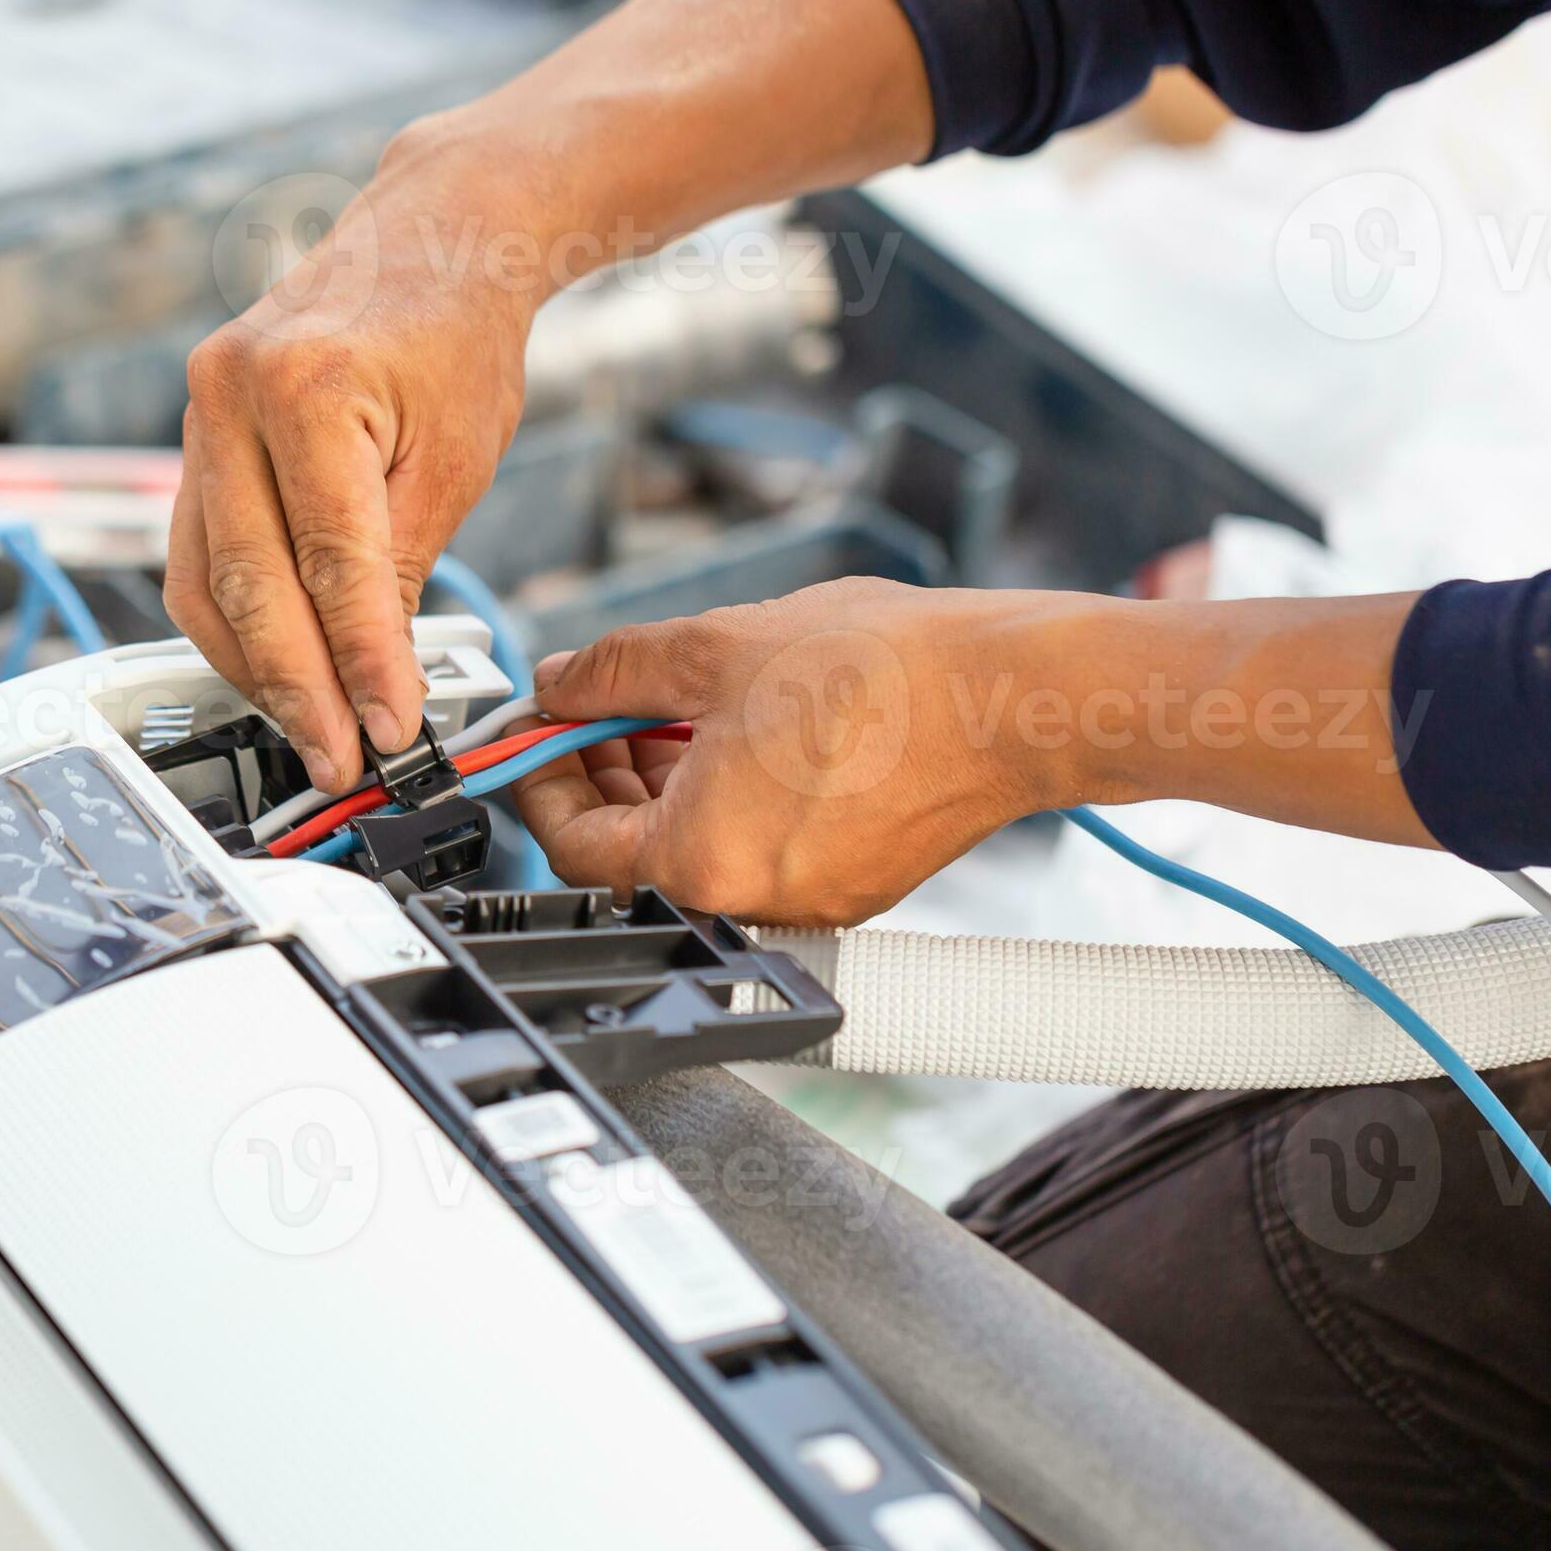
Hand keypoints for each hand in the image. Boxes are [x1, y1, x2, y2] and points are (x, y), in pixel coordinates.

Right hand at [166, 134, 539, 794]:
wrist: (426, 239)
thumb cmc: (453, 334)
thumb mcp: (453, 459)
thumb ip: (401, 569)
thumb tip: (374, 686)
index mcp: (303, 385)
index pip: (328, 562)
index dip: (358, 663)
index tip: (389, 733)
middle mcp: (228, 393)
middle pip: (248, 582)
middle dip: (297, 690)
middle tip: (342, 761)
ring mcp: (197, 414)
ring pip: (204, 581)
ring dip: (254, 670)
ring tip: (314, 732)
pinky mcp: (194, 438)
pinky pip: (198, 556)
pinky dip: (236, 623)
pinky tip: (278, 671)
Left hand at [507, 581, 1054, 925]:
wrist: (1009, 696)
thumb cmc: (883, 676)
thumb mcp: (710, 647)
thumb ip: (611, 671)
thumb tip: (560, 683)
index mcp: (698, 863)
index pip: (572, 844)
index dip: (543, 777)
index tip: (541, 733)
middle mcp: (750, 903)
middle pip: (634, 853)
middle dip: (607, 773)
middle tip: (606, 706)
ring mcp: (809, 902)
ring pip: (701, 848)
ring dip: (671, 780)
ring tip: (683, 704)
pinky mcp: (855, 885)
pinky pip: (763, 848)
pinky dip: (734, 796)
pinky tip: (748, 729)